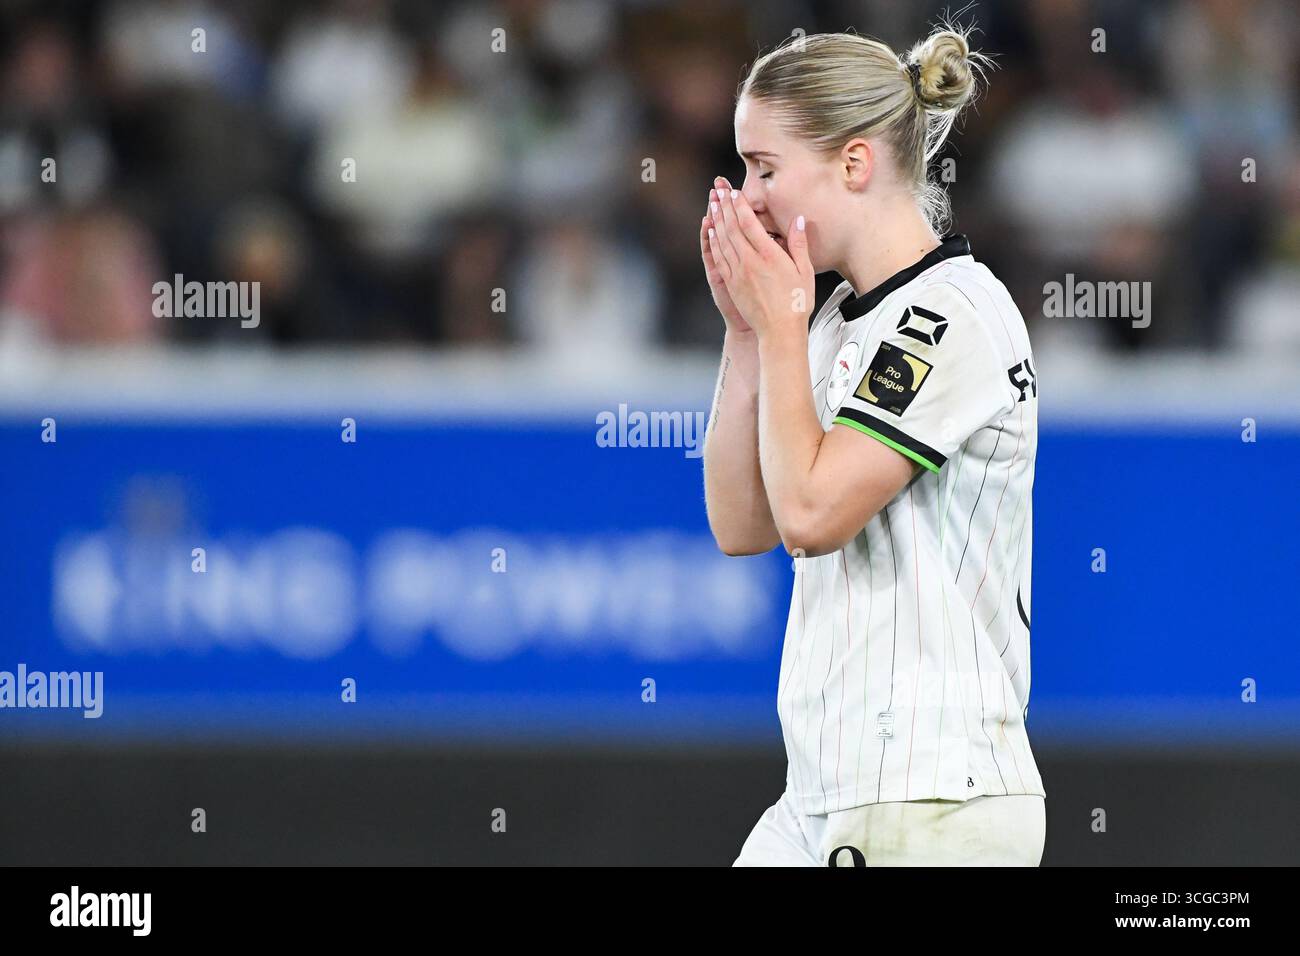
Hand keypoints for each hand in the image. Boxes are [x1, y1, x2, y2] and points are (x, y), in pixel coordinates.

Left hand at [707, 187, 813, 339]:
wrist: (779, 332)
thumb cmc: (796, 303)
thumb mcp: (804, 271)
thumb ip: (799, 244)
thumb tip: (799, 220)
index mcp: (769, 256)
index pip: (750, 223)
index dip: (740, 205)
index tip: (734, 191)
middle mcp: (750, 262)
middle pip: (732, 227)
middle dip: (724, 206)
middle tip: (717, 189)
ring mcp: (738, 273)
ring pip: (723, 240)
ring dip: (717, 219)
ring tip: (712, 203)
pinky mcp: (732, 283)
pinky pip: (720, 257)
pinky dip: (714, 242)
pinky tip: (712, 231)